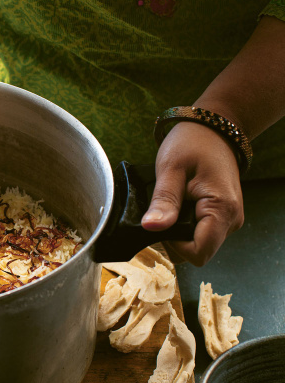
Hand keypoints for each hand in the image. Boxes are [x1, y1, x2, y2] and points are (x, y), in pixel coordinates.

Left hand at [141, 122, 243, 265]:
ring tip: (173, 202)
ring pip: (198, 243)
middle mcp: (231, 220)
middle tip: (164, 209)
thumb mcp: (171, 168)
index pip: (198, 253)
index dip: (174, 244)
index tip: (162, 222)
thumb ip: (164, 201)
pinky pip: (201, 232)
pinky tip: (181, 203)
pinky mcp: (223, 216)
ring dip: (179, 230)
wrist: (213, 128)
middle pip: (198, 251)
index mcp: (222, 210)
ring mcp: (229, 219)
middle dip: (174, 237)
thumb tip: (151, 228)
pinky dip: (185, 224)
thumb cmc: (194, 142)